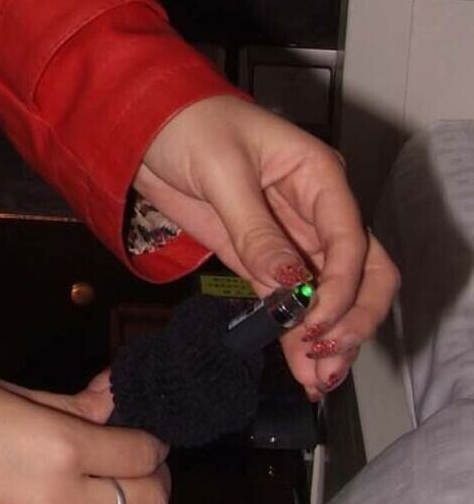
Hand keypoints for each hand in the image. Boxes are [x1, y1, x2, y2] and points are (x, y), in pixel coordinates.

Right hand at [0, 372, 170, 503]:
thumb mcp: (12, 392)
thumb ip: (74, 405)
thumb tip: (114, 398)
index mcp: (61, 449)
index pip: (142, 455)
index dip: (151, 441)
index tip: (144, 433)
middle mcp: (58, 502)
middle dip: (152, 483)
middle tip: (139, 463)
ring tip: (89, 485)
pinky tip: (30, 501)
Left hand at [129, 92, 400, 401]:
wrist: (141, 125)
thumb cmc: (187, 124)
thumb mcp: (222, 171)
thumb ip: (256, 230)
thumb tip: (290, 284)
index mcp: (319, 175)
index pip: (351, 239)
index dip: (343, 286)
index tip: (317, 322)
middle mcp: (316, 209)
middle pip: (362, 272)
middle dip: (351, 320)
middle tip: (325, 359)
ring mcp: (291, 237)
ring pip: (331, 294)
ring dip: (329, 337)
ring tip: (317, 380)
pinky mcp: (260, 257)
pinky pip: (290, 300)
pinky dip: (297, 332)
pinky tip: (301, 366)